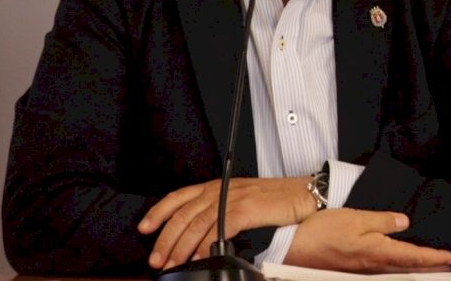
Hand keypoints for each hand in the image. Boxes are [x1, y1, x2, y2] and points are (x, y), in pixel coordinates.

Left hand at [139, 177, 313, 268]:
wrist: (306, 194)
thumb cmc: (278, 200)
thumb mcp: (244, 201)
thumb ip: (222, 212)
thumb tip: (202, 237)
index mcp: (218, 185)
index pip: (180, 196)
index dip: (159, 212)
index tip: (144, 228)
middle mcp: (222, 189)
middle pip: (184, 213)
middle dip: (166, 238)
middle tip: (157, 259)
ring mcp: (234, 197)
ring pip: (197, 222)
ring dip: (181, 246)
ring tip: (173, 264)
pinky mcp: (247, 208)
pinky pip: (219, 227)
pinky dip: (207, 244)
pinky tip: (201, 257)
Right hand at [284, 208, 450, 271]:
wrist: (291, 247)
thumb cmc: (321, 230)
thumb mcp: (355, 217)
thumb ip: (382, 221)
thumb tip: (404, 222)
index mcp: (378, 253)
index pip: (414, 257)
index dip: (434, 258)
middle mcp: (373, 267)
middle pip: (408, 270)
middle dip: (430, 268)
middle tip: (450, 266)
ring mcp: (362, 272)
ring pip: (396, 274)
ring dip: (415, 270)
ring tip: (431, 267)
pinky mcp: (352, 272)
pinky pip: (382, 273)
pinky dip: (397, 270)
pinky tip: (399, 266)